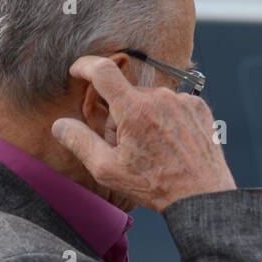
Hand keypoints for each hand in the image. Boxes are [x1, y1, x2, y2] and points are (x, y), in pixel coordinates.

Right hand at [50, 56, 235, 212]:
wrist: (202, 196)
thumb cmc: (155, 186)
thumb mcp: (108, 169)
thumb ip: (80, 142)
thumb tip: (59, 125)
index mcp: (134, 110)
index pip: (102, 71)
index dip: (84, 66)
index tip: (77, 71)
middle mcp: (159, 98)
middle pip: (126, 95)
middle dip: (119, 115)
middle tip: (127, 147)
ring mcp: (182, 100)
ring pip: (149, 101)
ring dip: (144, 118)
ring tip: (154, 150)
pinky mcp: (198, 106)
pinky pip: (172, 105)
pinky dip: (166, 119)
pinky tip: (172, 144)